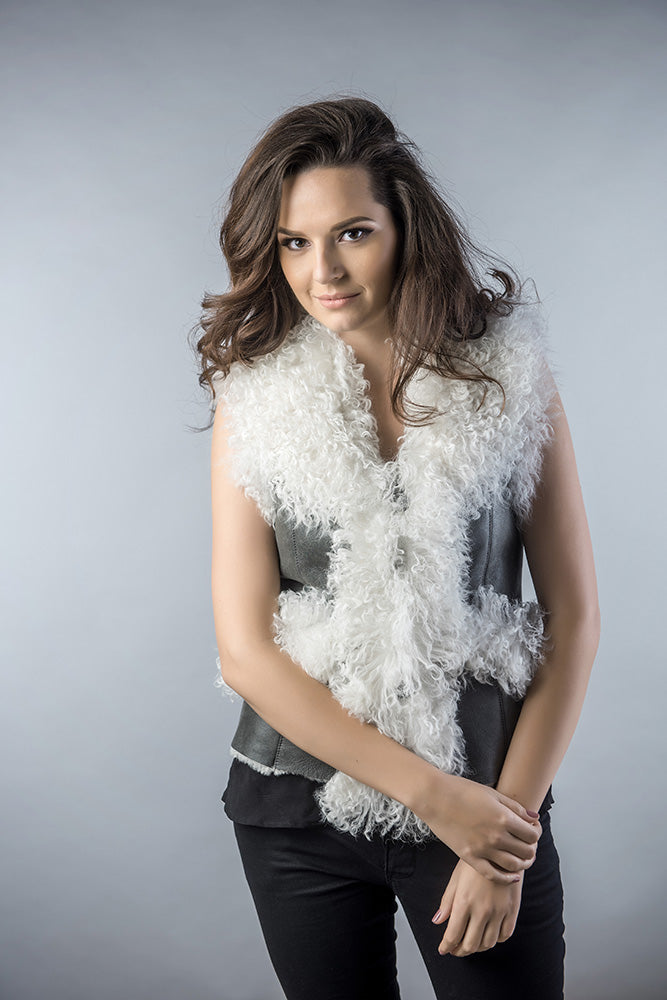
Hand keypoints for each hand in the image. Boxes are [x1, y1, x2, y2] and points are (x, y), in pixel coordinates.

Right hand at [420, 775, 541, 883]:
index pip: (532, 835)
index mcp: (503, 817)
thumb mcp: (492, 793)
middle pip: (526, 851)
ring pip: (514, 866)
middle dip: (532, 848)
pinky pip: (493, 874)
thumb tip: (534, 818)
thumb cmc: (461, 790)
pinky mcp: (470, 857)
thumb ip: (515, 807)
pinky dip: (506, 878)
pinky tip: (512, 875)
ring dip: (523, 864)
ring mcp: (483, 849)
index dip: (536, 833)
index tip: (532, 830)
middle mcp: (496, 836)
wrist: (434, 797)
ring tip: (522, 857)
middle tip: (528, 844)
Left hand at [433, 859, 523, 956]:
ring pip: (488, 943)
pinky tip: (489, 935)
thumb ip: (447, 902)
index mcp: (464, 902)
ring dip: (478, 948)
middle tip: (455, 949)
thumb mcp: (456, 878)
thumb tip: (437, 921)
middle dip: (460, 951)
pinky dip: (495, 940)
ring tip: (471, 943)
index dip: (447, 946)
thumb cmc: (475, 862)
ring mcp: (499, 912)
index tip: (444, 949)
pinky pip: (504, 935)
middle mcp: (482, 910)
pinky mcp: (512, 910)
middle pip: (470, 944)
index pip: (453, 935)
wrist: (501, 850)